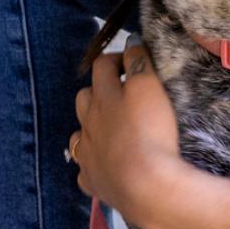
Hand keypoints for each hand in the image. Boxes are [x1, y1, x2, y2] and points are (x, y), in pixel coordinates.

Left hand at [69, 36, 182, 222]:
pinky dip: (93, 162)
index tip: (132, 62)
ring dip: (91, 126)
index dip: (116, 59)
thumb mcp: (149, 86)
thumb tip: (130, 42)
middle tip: (122, 95)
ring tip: (112, 129)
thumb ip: (138, 61)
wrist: (146, 186)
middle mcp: (89, 122)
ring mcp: (88, 153)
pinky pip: (86, 168)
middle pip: (84, 98)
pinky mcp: (93, 181)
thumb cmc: (150, 130)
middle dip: (99, 90)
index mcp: (103, 96)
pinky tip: (107, 164)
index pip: (102, 65)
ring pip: (79, 133)